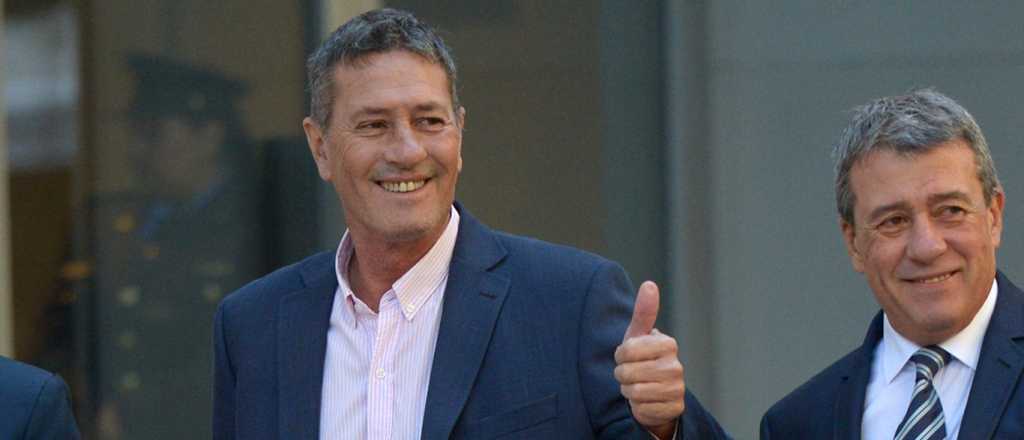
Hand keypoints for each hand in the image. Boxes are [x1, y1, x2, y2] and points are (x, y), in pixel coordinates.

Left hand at [614, 281, 684, 438]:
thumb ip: (643, 312)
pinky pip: (643, 409)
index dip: (620, 355)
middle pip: (628, 373)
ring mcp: (677, 388)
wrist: (654, 392)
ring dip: (628, 391)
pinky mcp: (675, 409)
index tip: (626, 356)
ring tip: (636, 386)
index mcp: (668, 344)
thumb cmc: (641, 359)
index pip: (627, 350)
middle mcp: (676, 366)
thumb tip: (649, 284)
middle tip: (630, 374)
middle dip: (622, 375)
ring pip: (634, 392)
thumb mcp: (638, 336)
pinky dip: (638, 407)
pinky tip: (645, 401)